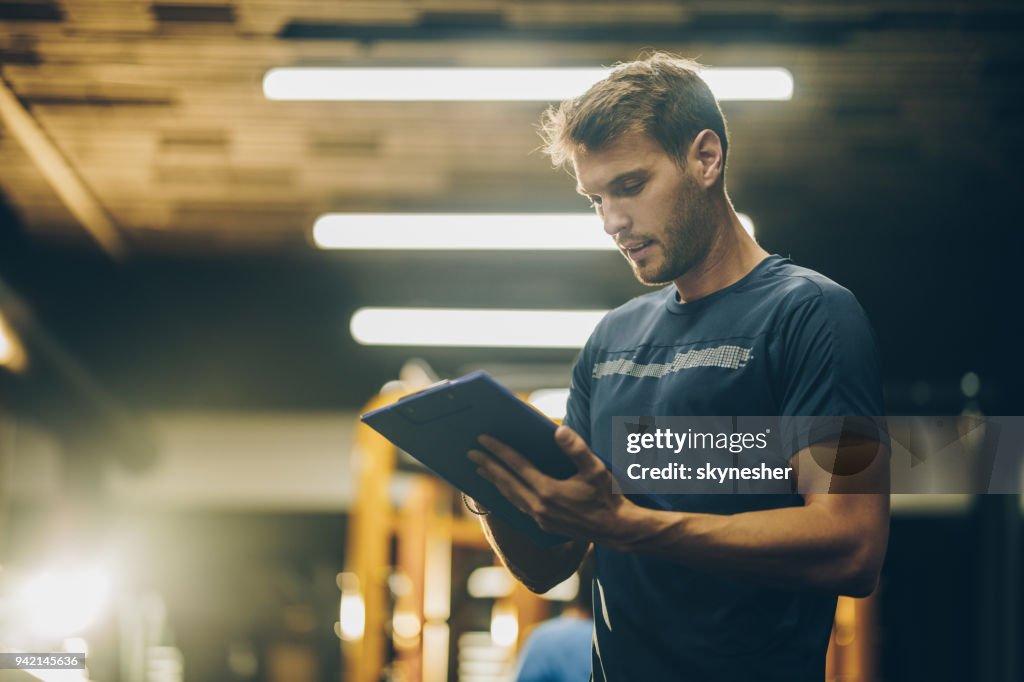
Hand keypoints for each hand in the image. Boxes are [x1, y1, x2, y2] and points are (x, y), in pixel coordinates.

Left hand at [468, 425, 639, 543]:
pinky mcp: (543, 526)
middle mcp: (539, 507)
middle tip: (471, 452)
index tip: (483, 439)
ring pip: (510, 497)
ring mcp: (540, 519)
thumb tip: (558, 430)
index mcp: (548, 491)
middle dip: (487, 466)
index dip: (498, 451)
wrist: (616, 529)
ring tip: (481, 469)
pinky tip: (504, 489)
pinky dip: (507, 494)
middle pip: (506, 482)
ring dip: (494, 481)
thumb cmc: (608, 496)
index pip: (517, 466)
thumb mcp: (596, 469)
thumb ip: (576, 449)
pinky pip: (518, 506)